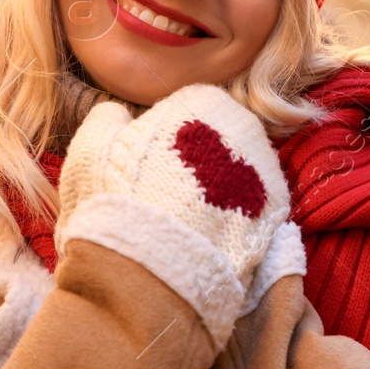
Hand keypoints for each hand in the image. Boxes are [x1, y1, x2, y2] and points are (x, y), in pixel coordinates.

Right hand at [54, 84, 291, 336]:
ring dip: (219, 194)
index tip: (147, 167)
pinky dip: (235, 222)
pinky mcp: (277, 216)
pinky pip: (253, 210)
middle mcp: (245, 128)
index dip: (164, 140)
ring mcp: (267, 172)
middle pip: (220, 142)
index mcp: (203, 101)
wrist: (153, 267)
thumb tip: (117, 114)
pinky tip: (208, 240)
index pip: (187, 110)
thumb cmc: (117, 198)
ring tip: (187, 225)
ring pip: (239, 177)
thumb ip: (108, 118)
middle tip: (166, 198)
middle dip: (199, 165)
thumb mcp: (92, 146)